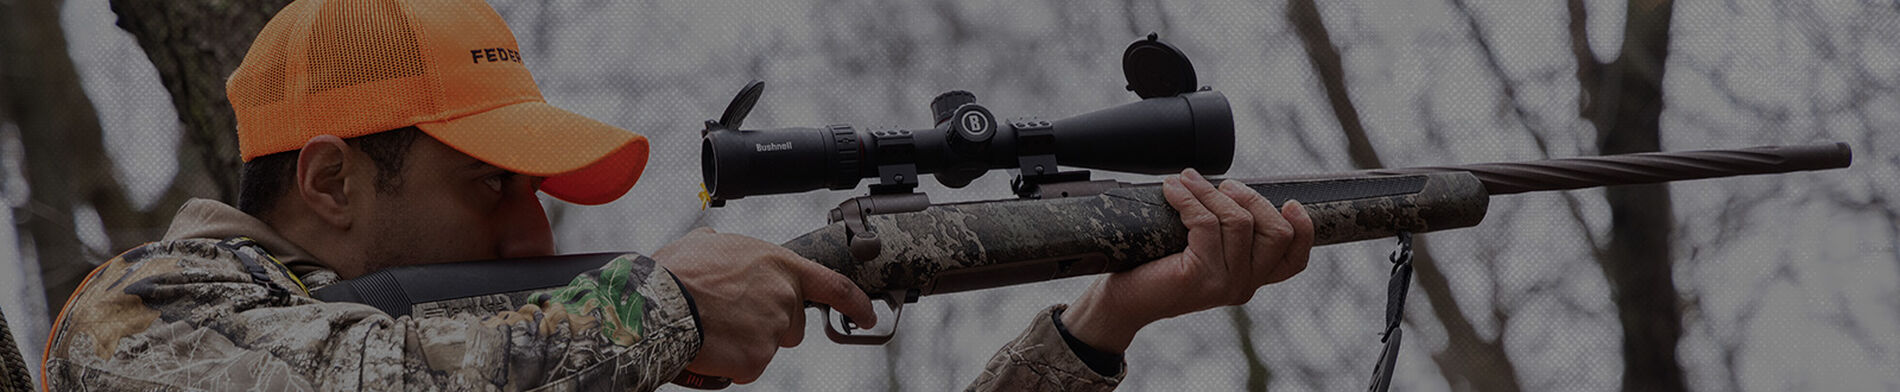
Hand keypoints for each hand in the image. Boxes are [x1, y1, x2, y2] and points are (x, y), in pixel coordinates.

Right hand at [653, 228, 876, 383]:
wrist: (657, 303)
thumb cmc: (677, 272)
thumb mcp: (707, 243)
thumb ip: (728, 247)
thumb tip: (717, 243)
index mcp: (779, 265)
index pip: (833, 286)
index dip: (855, 303)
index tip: (868, 315)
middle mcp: (784, 297)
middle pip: (792, 325)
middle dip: (769, 325)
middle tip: (732, 315)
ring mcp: (774, 330)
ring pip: (767, 346)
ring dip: (746, 341)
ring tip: (714, 325)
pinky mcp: (759, 359)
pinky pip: (749, 367)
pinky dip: (731, 362)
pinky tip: (712, 344)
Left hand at [1061, 169, 1314, 352]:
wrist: (1123, 300)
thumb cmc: (1158, 267)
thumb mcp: (1203, 247)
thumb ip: (1226, 228)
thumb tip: (1231, 187)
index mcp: (1251, 278)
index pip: (1295, 260)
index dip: (1303, 230)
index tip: (1290, 203)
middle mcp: (1245, 286)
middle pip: (1276, 232)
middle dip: (1250, 198)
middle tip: (1221, 185)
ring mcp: (1225, 285)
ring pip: (1238, 222)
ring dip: (1210, 191)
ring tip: (1185, 180)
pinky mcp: (1200, 277)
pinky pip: (1204, 223)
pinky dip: (1188, 198)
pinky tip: (1172, 190)